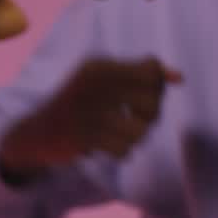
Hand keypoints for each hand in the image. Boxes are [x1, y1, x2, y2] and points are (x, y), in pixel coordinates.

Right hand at [0, 57, 180, 181]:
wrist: (38, 133)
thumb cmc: (83, 103)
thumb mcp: (108, 81)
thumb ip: (145, 74)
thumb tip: (180, 77)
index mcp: (99, 67)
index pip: (151, 71)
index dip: (157, 86)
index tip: (146, 94)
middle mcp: (91, 86)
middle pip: (152, 102)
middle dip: (151, 115)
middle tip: (138, 119)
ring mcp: (85, 113)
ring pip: (141, 131)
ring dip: (136, 137)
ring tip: (123, 134)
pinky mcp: (82, 139)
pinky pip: (124, 150)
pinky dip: (122, 151)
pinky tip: (109, 146)